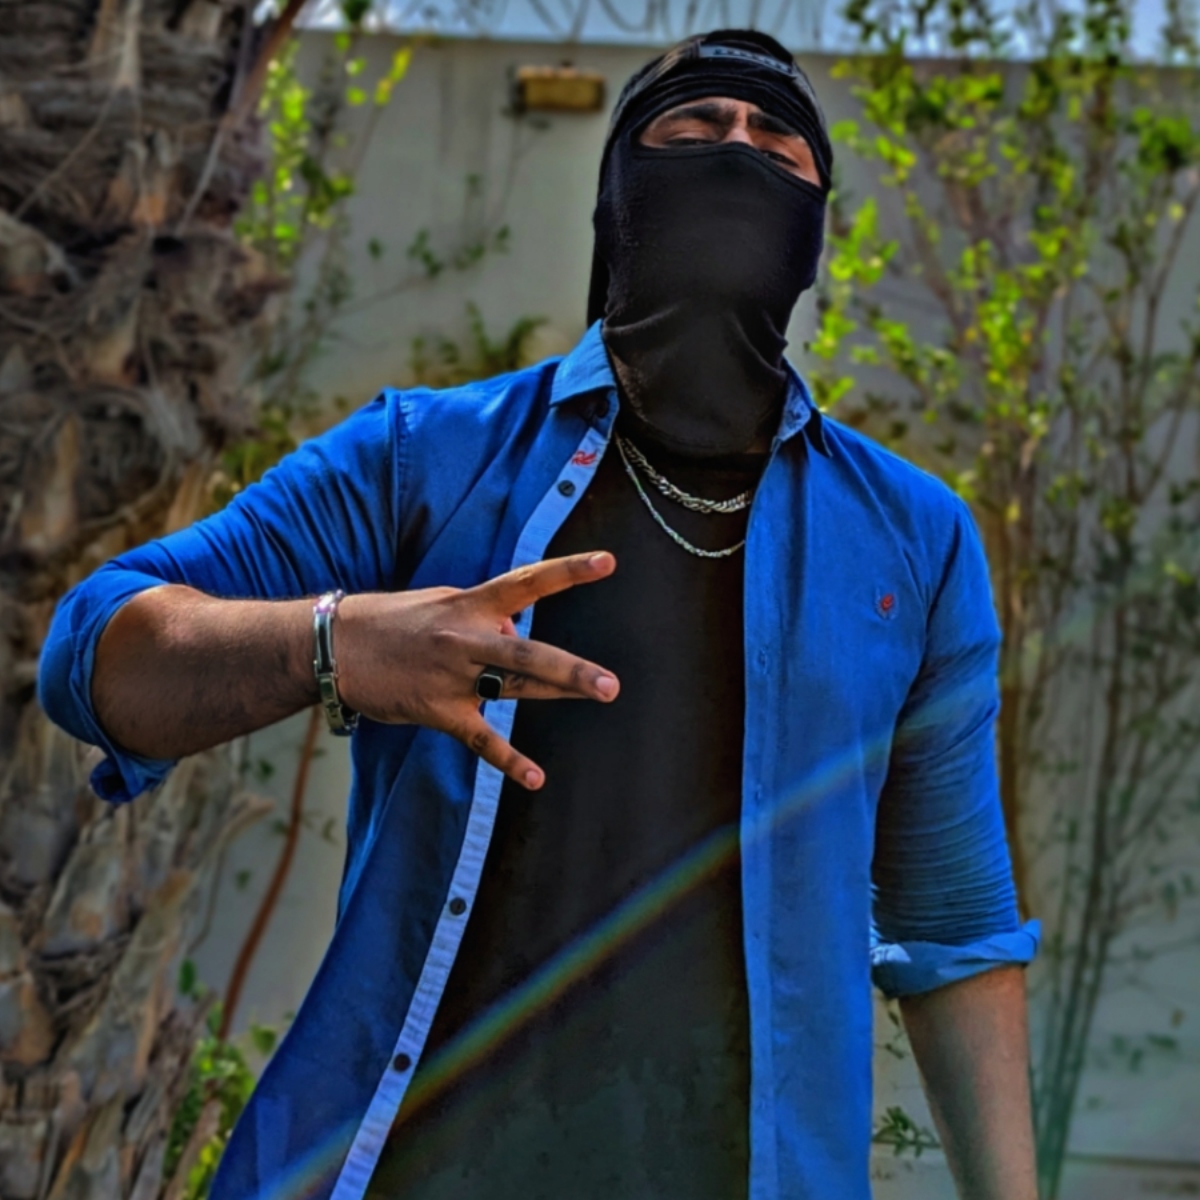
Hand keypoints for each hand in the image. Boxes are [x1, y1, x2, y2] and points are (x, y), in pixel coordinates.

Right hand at [335, 552, 619, 789]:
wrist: (335, 645)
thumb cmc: (395, 621)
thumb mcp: (442, 602)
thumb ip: (485, 617)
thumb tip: (518, 635)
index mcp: (469, 604)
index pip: (526, 583)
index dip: (568, 571)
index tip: (608, 561)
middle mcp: (465, 638)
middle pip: (527, 653)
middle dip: (571, 668)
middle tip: (611, 684)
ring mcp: (453, 676)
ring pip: (514, 686)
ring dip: (559, 691)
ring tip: (602, 694)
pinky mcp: (438, 710)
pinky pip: (480, 738)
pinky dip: (509, 760)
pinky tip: (535, 778)